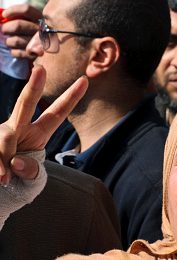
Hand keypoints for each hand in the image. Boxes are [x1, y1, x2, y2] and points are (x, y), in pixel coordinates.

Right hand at [0, 65, 87, 183]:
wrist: (0, 191)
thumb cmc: (17, 182)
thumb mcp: (32, 180)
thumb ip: (30, 170)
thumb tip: (15, 161)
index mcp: (38, 133)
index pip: (57, 113)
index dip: (71, 97)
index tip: (85, 80)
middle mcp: (19, 127)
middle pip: (26, 103)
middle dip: (34, 86)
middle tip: (41, 69)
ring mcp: (2, 132)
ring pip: (5, 137)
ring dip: (4, 159)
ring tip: (5, 179)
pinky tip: (0, 177)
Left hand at [1, 4, 40, 58]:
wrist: (40, 48)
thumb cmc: (29, 31)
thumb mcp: (28, 20)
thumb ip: (18, 17)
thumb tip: (2, 16)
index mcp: (40, 18)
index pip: (26, 10)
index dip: (12, 11)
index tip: (4, 15)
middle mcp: (42, 29)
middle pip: (18, 26)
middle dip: (6, 28)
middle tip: (5, 30)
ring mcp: (40, 43)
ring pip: (15, 41)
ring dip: (9, 41)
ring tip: (11, 41)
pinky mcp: (36, 55)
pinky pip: (17, 53)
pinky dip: (13, 51)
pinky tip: (16, 49)